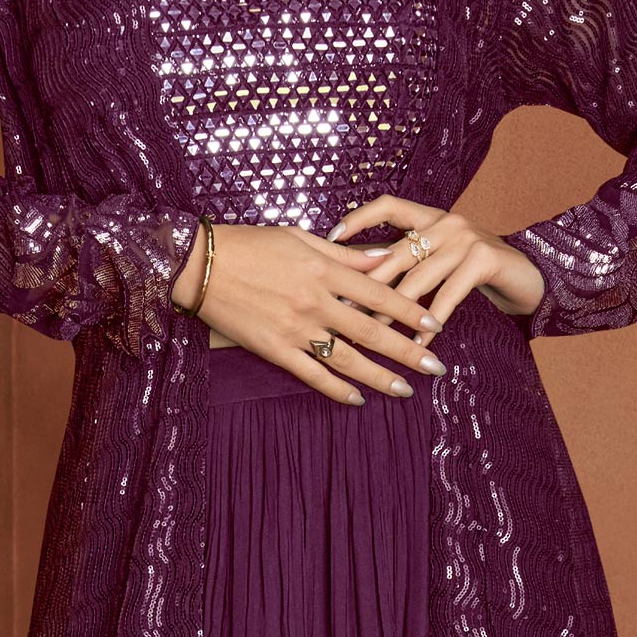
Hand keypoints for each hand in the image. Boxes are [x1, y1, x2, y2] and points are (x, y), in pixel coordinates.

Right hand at [174, 220, 448, 406]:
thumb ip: (342, 254)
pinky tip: (358, 399)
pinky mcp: (274, 349)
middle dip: (408, 351)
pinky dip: (337, 389)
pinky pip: (312, 375)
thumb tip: (381, 259)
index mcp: (323, 268)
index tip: (435, 324)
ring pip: (347, 359)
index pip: (379, 292)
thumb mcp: (299, 237)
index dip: (410, 311)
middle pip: (372, 331)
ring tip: (406, 391)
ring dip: (380, 377)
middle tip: (437, 367)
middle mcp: (315, 301)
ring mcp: (294, 329)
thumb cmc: (249, 244)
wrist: (199, 265)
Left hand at [327, 197, 545, 323]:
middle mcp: (446, 222)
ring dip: (394, 311)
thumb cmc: (476, 275)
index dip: (358, 219)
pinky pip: (448, 295)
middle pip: (396, 253)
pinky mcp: (484, 258)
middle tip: (341, 310)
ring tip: (375, 334)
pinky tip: (419, 343)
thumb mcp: (439, 262)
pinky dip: (431, 322)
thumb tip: (355, 280)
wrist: (530, 280)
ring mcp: (466, 238)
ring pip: (418, 278)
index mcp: (430, 217)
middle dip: (367, 285)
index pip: (388, 206)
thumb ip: (407, 262)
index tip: (330, 239)